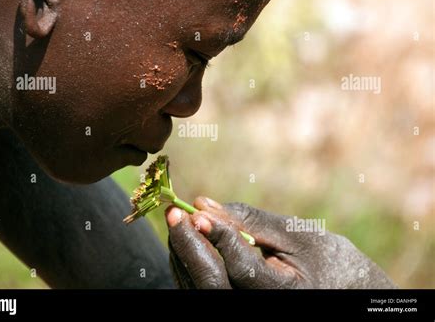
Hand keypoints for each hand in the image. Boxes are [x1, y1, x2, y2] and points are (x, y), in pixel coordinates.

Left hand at [166, 197, 395, 288]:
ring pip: (199, 289)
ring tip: (179, 221)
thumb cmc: (326, 260)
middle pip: (211, 284)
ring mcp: (243, 310)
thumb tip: (204, 205)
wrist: (340, 290)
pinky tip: (189, 239)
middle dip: (189, 245)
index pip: (242, 270)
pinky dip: (188, 263)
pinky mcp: (230, 304)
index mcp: (284, 295)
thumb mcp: (298, 234)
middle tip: (176, 213)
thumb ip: (251, 221)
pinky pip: (199, 289)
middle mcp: (259, 308)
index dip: (219, 238)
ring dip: (183, 252)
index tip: (199, 210)